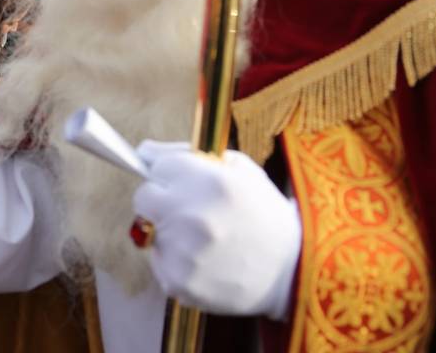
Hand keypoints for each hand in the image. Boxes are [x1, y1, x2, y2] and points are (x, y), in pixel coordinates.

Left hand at [132, 141, 300, 318]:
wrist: (293, 269)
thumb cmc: (263, 212)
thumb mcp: (239, 169)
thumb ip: (189, 154)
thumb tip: (144, 151)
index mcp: (210, 182)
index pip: (157, 167)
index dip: (168, 174)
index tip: (179, 182)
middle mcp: (192, 215)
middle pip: (143, 198)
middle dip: (160, 199)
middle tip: (185, 209)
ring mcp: (183, 252)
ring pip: (147, 231)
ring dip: (167, 231)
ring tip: (202, 238)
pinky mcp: (179, 282)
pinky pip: (157, 262)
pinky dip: (173, 260)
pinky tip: (203, 260)